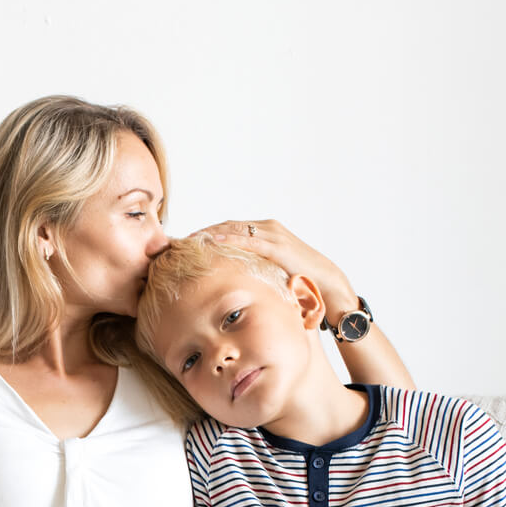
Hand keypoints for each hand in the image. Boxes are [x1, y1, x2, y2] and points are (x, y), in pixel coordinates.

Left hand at [195, 219, 355, 319]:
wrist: (326, 281)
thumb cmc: (297, 278)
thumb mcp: (269, 269)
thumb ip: (251, 266)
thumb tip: (229, 278)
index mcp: (263, 231)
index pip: (229, 228)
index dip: (207, 233)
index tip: (186, 241)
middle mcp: (267, 227)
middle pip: (228, 225)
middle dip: (203, 232)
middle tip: (179, 239)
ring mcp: (273, 234)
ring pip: (235, 229)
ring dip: (211, 234)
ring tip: (189, 240)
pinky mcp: (278, 246)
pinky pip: (249, 241)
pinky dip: (230, 240)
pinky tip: (213, 242)